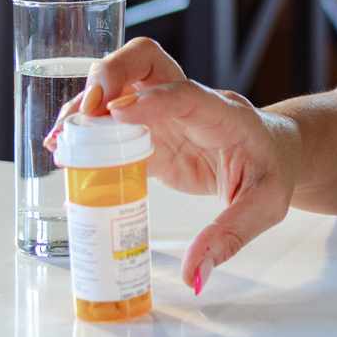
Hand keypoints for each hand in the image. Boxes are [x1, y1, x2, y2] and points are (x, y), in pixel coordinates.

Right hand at [46, 36, 298, 292]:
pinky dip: (85, 128)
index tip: (116, 112)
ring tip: (60, 139)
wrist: (275, 152)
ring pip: (120, 82)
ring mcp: (165, 112)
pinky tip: (64, 151)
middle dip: (109, 77)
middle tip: (83, 116)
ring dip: (87, 102)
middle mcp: (189, 103)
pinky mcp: (149, 132)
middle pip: (145, 60)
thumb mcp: (264, 208)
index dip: (151, 100)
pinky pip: (111, 120)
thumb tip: (194, 275)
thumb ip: (229, 237)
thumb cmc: (272, 172)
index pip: (187, 94)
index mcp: (224, 114)